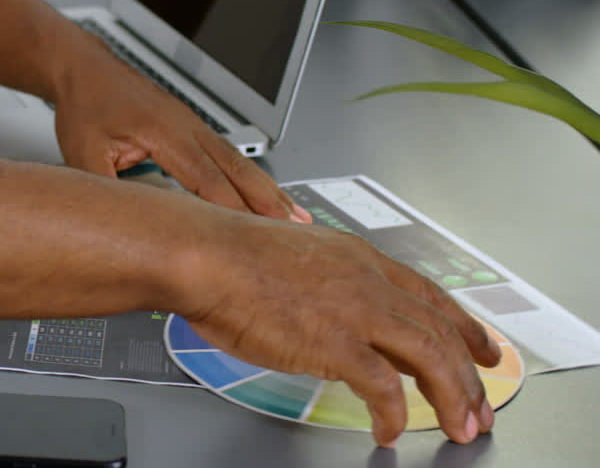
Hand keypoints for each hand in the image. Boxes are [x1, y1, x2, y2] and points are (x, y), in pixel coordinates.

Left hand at [51, 34, 310, 222]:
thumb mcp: (83, 154)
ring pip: (238, 161)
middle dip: (266, 203)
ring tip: (296, 217)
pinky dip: (251, 176)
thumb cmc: (86, 106)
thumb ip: (106, 191)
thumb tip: (123, 225)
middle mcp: (186, 126)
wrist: (86, 70)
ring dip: (267, 190)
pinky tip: (263, 192)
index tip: (252, 237)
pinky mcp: (192, 126)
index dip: (232, 211)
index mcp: (164, 132)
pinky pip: (229, 154)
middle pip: (236, 169)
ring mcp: (193, 124)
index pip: (207, 179)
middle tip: (295, 232)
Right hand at [170, 210, 502, 446]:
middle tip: (479, 408)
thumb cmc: (228, 256)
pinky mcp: (335, 341)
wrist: (203, 254)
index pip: (428, 294)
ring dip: (451, 397)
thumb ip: (324, 285)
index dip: (462, 326)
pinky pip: (383, 386)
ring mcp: (354, 310)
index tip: (481, 349)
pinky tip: (388, 430)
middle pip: (439, 330)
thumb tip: (328, 312)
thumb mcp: (294, 259)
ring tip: (458, 426)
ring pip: (429, 356)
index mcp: (357, 258)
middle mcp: (366, 280)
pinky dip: (394, 413)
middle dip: (468, 376)